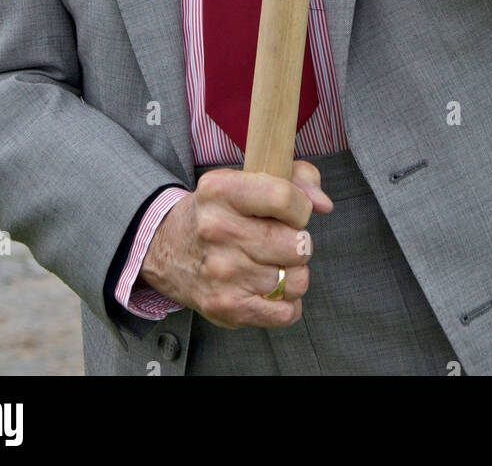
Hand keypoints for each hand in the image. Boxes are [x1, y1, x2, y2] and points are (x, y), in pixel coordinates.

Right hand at [137, 162, 332, 327]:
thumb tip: (323, 204)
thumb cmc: (220, 212)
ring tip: (272, 263)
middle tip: (280, 239)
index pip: (285, 197)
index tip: (292, 211)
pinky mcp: (227, 307)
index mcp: (220, 190)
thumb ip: (296, 178)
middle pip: (296, 244)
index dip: (300, 206)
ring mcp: (222, 273)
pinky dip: (287, 302)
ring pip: (296, 280)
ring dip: (292, 273)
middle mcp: (217, 230)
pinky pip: (287, 312)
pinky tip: (270, 288)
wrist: (168, 249)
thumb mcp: (246, 179)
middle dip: (299, 242)